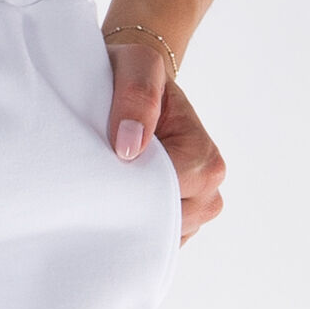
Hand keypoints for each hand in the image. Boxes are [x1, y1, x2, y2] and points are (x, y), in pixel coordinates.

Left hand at [104, 37, 224, 241]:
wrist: (129, 89)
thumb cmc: (134, 76)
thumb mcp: (136, 65)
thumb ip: (137, 95)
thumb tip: (130, 147)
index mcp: (205, 159)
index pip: (166, 196)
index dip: (131, 184)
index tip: (107, 164)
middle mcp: (208, 191)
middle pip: (161, 224)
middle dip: (128, 206)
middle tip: (101, 176)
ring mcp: (192, 214)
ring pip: (153, 238)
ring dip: (126, 218)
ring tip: (111, 183)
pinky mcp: (174, 227)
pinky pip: (148, 243)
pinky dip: (128, 229)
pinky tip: (116, 203)